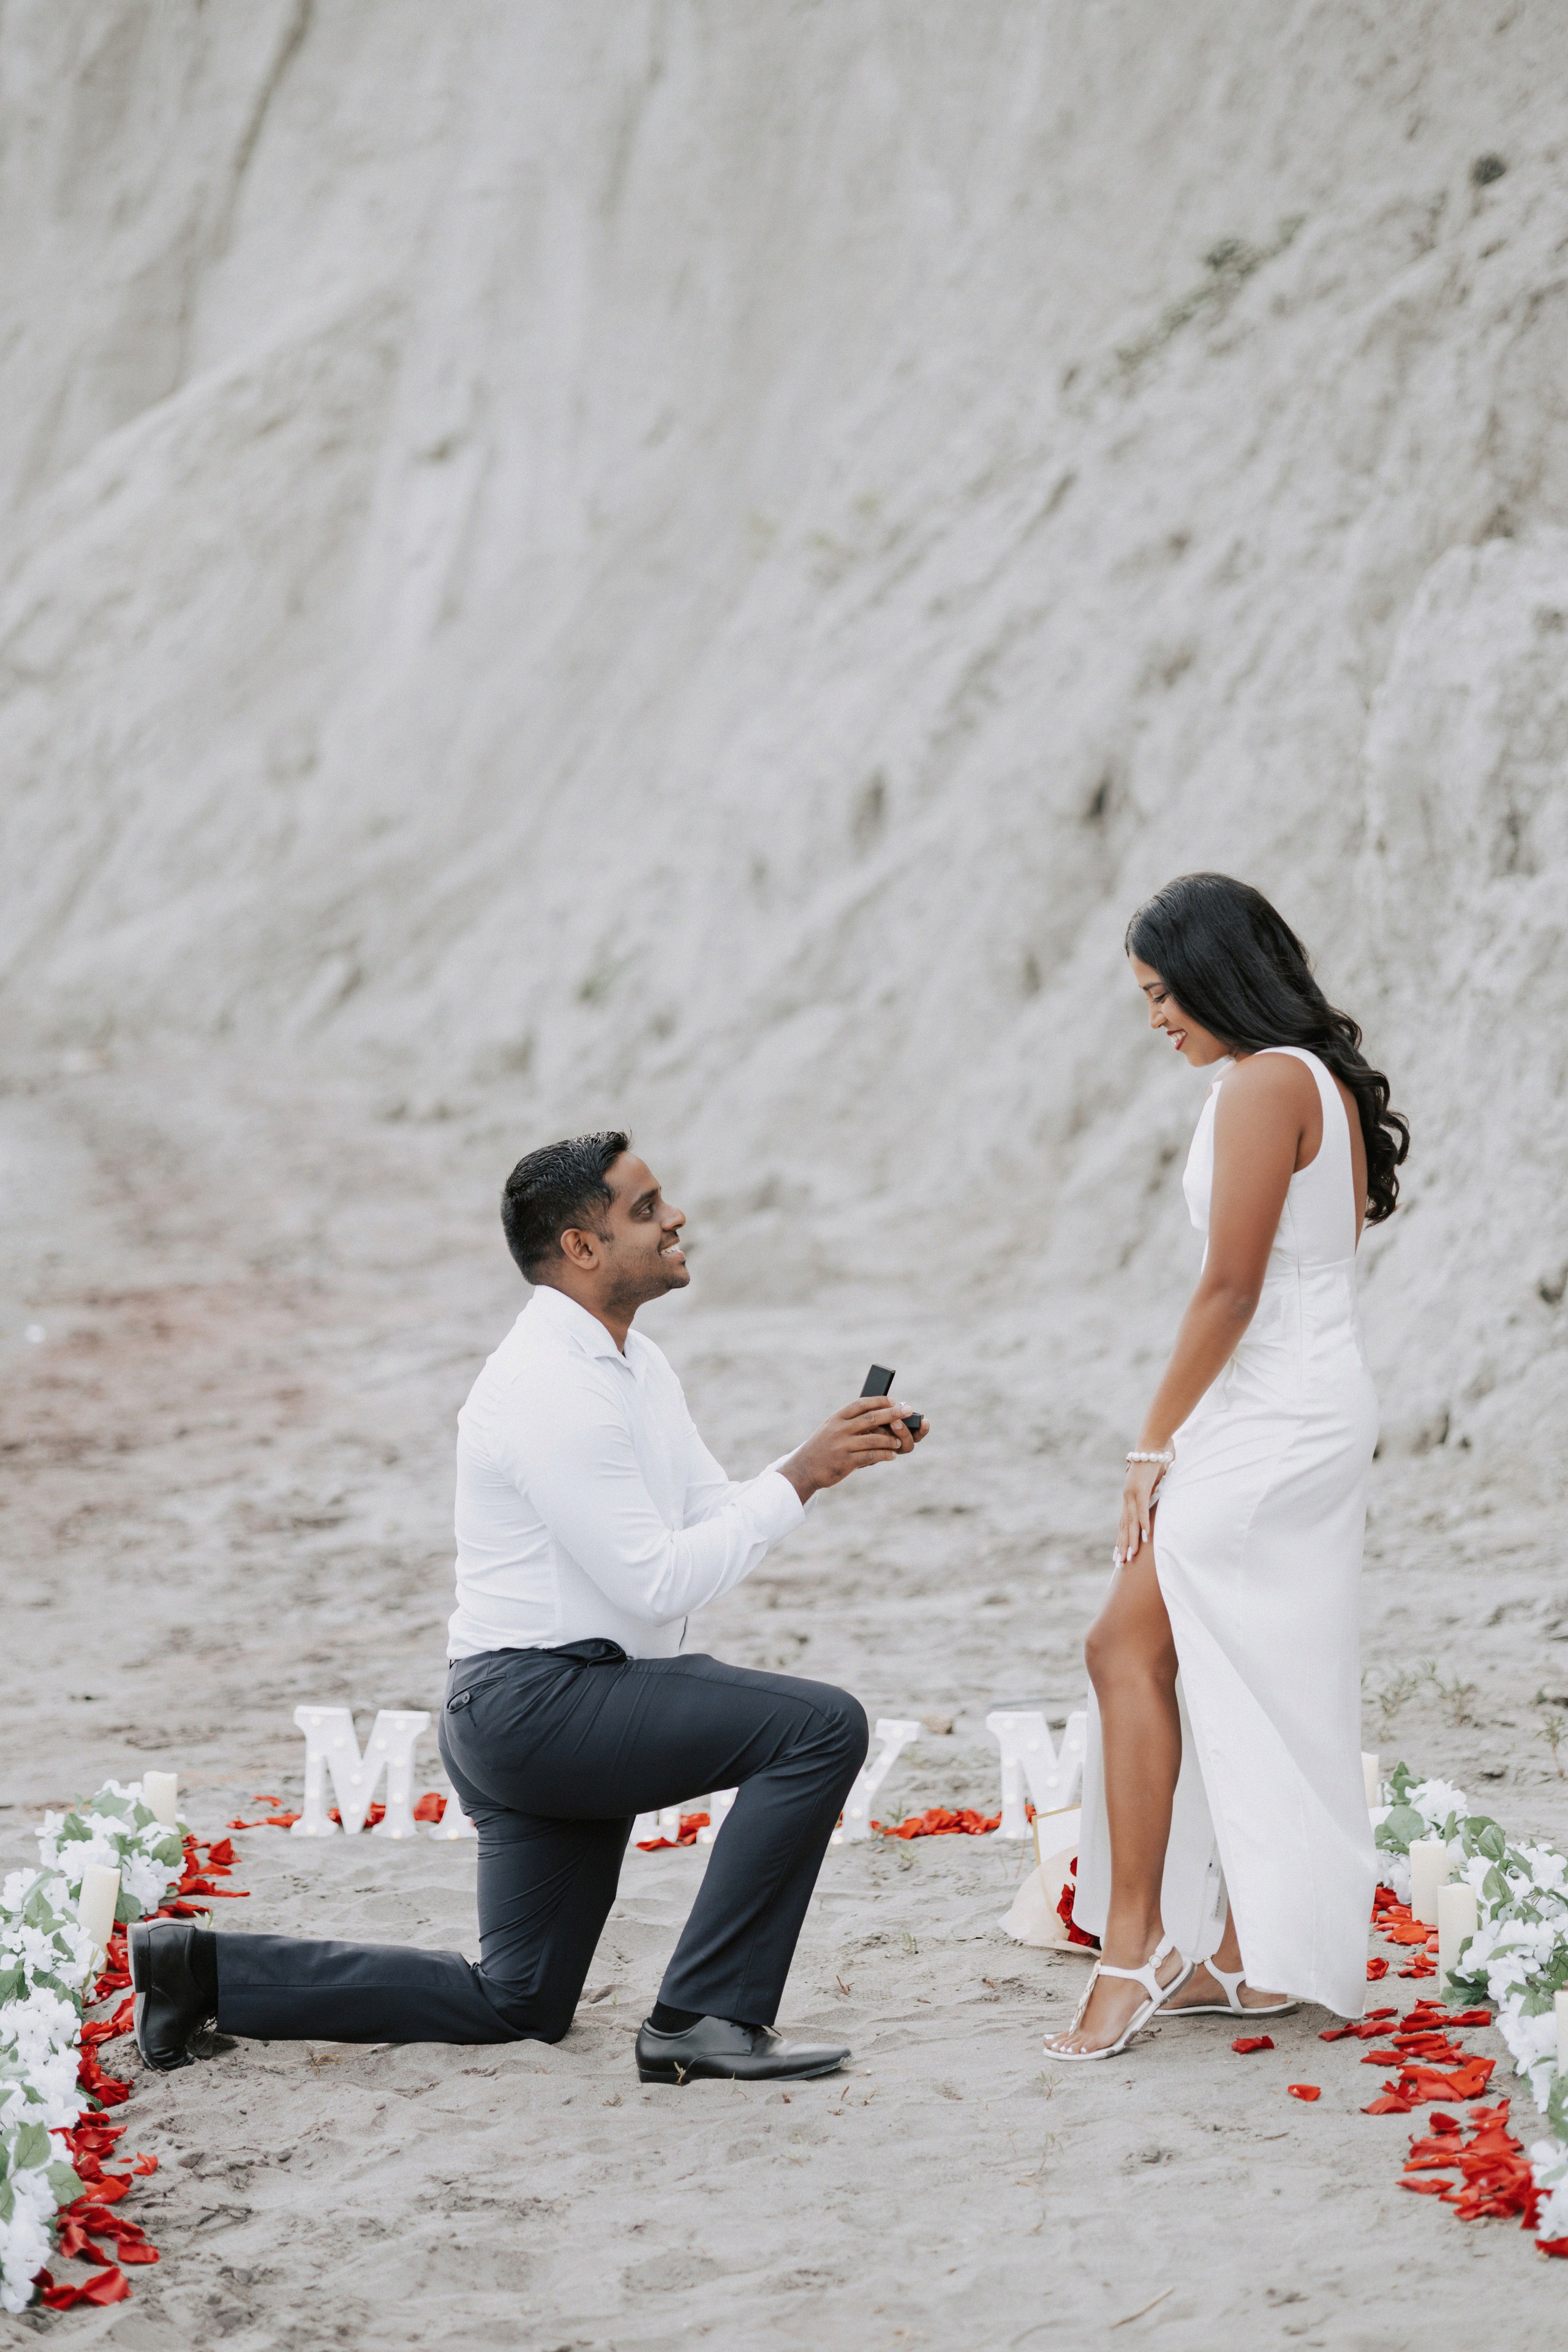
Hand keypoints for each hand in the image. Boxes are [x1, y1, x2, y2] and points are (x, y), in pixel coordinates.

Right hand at [782, 1397, 927, 1503]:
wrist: (804, 1469)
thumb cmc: (821, 1446)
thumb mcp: (830, 1428)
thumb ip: (848, 1421)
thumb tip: (876, 1415)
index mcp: (836, 1418)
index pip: (860, 1404)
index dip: (878, 1401)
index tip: (893, 1400)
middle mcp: (840, 1429)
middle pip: (871, 1418)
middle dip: (892, 1414)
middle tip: (907, 1411)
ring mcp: (843, 1446)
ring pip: (874, 1439)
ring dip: (890, 1439)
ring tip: (899, 1441)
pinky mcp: (846, 1462)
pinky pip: (871, 1456)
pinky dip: (884, 1455)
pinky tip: (892, 1455)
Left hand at [1115, 1458, 1166, 1566]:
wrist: (1152, 1442)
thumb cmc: (1154, 1459)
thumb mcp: (1154, 1481)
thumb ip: (1153, 1491)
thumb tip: (1157, 1495)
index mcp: (1130, 1496)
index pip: (1124, 1522)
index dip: (1121, 1538)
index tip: (1119, 1553)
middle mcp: (1128, 1497)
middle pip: (1124, 1526)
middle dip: (1123, 1545)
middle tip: (1120, 1563)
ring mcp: (1132, 1493)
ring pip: (1131, 1522)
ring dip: (1131, 1540)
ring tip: (1131, 1556)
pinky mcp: (1141, 1488)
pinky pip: (1142, 1509)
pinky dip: (1143, 1523)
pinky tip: (1144, 1537)